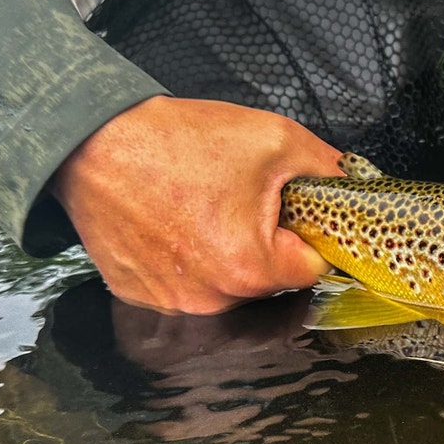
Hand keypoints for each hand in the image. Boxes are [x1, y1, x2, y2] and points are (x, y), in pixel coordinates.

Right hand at [52, 96, 343, 314]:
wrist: (90, 141)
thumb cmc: (178, 140)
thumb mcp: (273, 139)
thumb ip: (327, 169)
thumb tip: (354, 184)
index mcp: (250, 269)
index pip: (312, 268)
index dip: (309, 234)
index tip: (292, 211)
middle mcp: (210, 299)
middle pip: (270, 281)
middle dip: (267, 243)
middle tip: (240, 199)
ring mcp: (172, 304)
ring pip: (228, 285)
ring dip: (226, 253)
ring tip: (202, 207)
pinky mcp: (141, 297)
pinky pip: (186, 285)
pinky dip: (187, 260)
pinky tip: (173, 223)